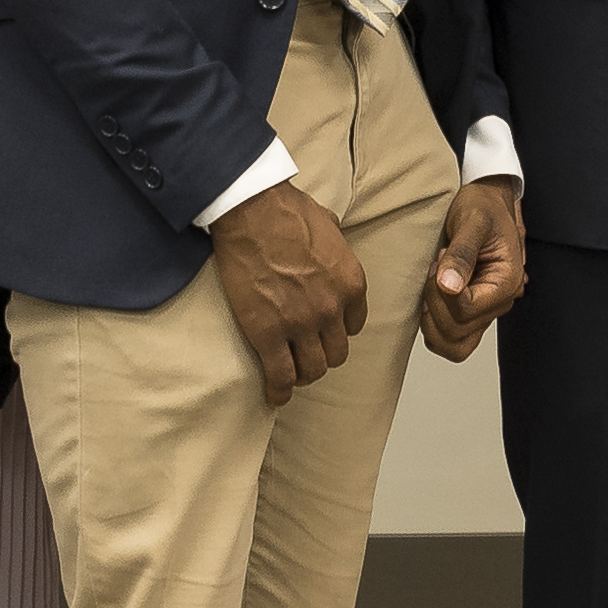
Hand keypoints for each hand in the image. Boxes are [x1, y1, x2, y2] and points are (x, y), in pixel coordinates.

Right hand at [207, 185, 371, 403]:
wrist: (252, 212)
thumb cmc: (288, 211)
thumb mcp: (329, 226)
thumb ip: (336, 244)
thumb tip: (330, 240)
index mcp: (351, 284)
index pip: (354, 325)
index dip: (338, 331)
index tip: (325, 332)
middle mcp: (332, 310)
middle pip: (336, 353)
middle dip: (321, 355)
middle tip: (305, 353)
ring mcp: (301, 325)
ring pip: (312, 369)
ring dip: (302, 374)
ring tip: (290, 372)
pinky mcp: (268, 334)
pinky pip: (280, 375)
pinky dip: (278, 390)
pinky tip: (274, 396)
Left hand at [419, 178, 527, 362]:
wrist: (484, 202)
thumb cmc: (482, 207)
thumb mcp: (472, 220)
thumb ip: (461, 254)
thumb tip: (448, 285)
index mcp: (507, 283)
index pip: (466, 310)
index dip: (442, 290)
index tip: (441, 258)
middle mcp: (499, 303)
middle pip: (458, 332)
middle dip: (435, 303)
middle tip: (435, 268)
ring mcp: (484, 311)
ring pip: (454, 346)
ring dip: (432, 321)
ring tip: (432, 285)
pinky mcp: (469, 313)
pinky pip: (450, 340)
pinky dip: (433, 326)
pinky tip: (431, 296)